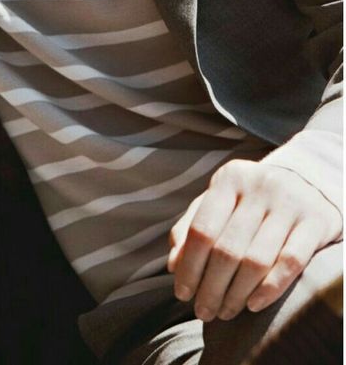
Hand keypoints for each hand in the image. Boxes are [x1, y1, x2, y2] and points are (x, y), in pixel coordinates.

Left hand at [167, 159, 341, 322]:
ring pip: (256, 260)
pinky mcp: (316, 221)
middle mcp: (260, 186)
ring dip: (236, 294)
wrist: (306, 183)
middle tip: (204, 312)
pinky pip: (290, 262)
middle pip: (227, 249)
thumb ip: (191, 227)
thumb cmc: (251, 200)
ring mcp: (290, 202)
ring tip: (225, 312)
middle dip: (211, 287)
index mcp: (230, 178)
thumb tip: (173, 265)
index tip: (182, 294)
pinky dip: (270, 288)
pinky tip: (253, 305)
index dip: (189, 266)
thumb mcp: (219, 202)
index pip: (202, 229)